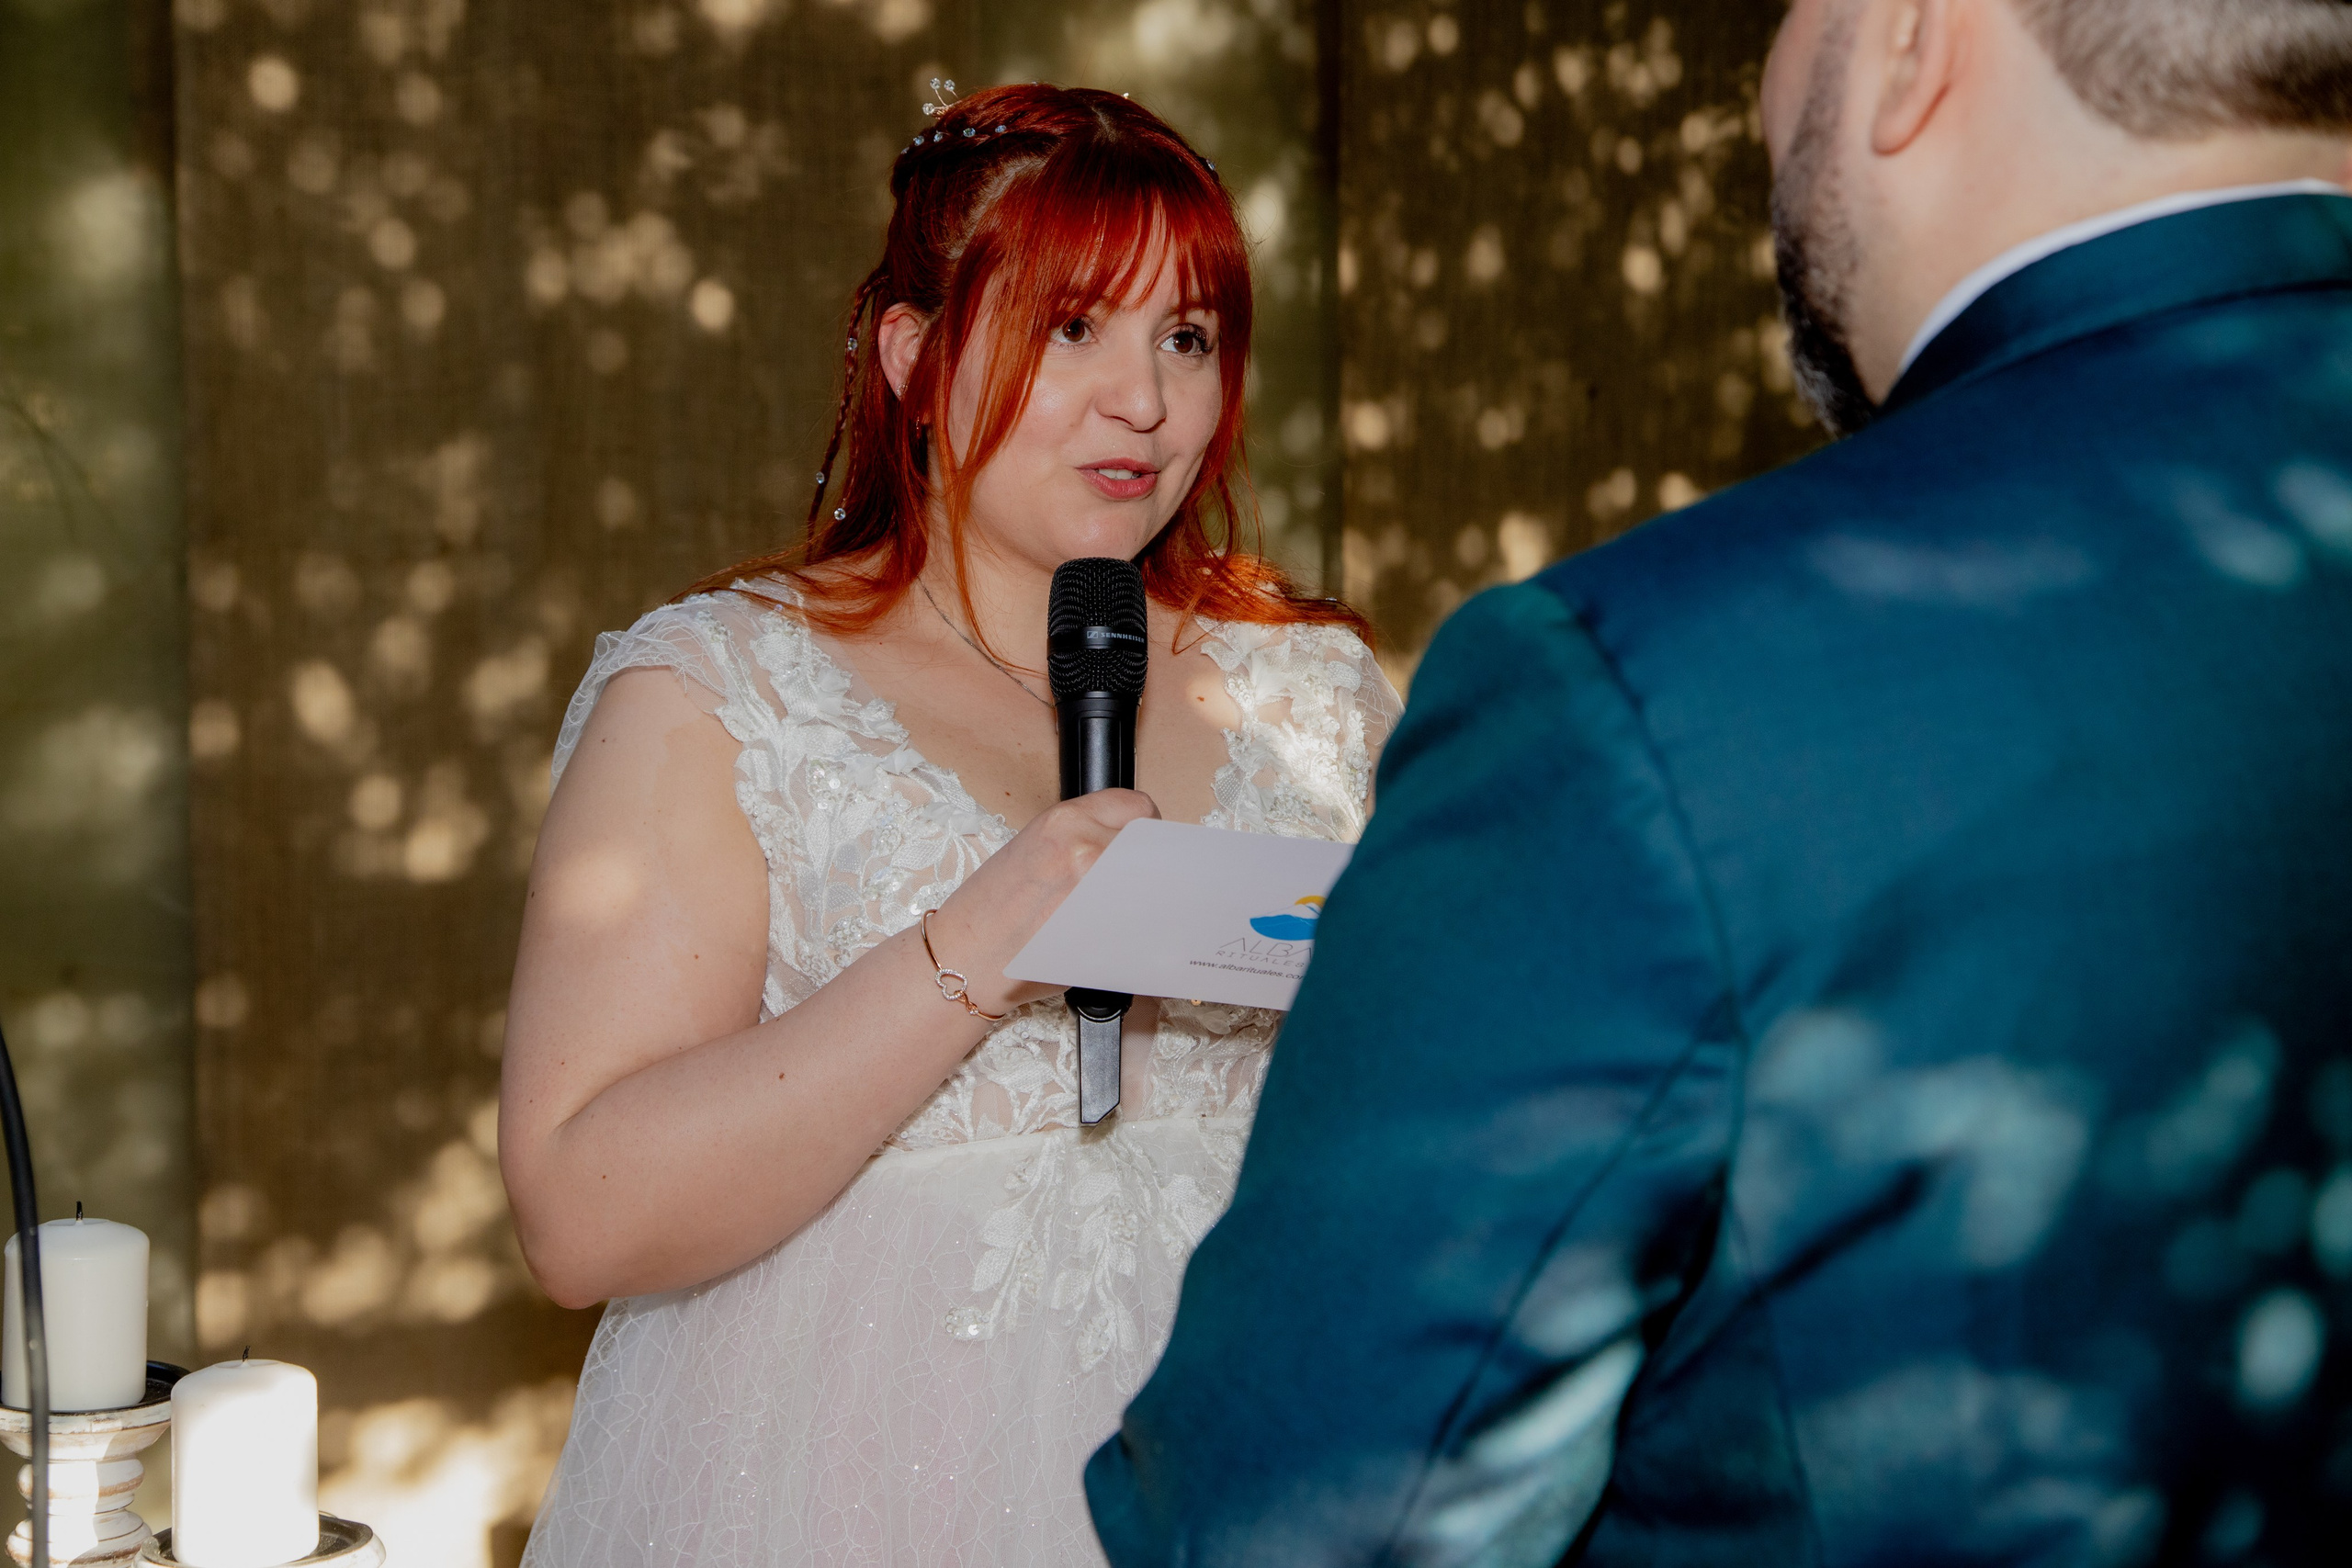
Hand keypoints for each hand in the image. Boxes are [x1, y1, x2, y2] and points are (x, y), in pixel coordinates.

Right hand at [926, 790, 1159, 1015]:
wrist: (962, 958)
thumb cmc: (990, 912)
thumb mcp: (1032, 851)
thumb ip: (1082, 841)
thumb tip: (1130, 853)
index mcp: (1064, 819)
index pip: (1137, 808)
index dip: (1142, 833)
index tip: (1139, 851)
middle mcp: (1084, 845)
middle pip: (1152, 848)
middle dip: (1149, 868)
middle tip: (1133, 888)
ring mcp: (1097, 886)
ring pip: (1154, 886)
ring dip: (1148, 899)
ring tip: (1122, 915)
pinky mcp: (1105, 928)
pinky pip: (1143, 923)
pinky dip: (1140, 930)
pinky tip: (1117, 938)